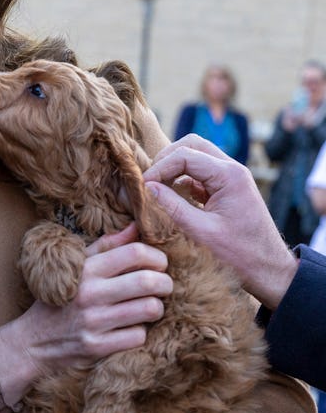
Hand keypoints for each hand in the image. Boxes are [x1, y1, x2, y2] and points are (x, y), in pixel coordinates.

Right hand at [0, 224, 173, 405]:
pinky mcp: (97, 347)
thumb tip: (135, 226)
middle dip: (166, 283)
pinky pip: (138, 336)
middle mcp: (90, 293)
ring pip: (150, 309)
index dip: (156, 257)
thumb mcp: (76, 266)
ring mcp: (94, 321)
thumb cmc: (60, 299)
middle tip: (164, 286)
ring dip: (156, 308)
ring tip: (149, 307)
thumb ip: (107, 246)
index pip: (135, 253)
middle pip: (148, 281)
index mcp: (87, 269)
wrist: (33, 341)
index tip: (159, 264)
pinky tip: (131, 329)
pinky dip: (140, 332)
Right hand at [143, 134, 297, 310]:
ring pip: (197, 155)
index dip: (160, 168)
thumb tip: (147, 187)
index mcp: (229, 175)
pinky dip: (184, 177)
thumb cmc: (239, 253)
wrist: (269, 267)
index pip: (185, 156)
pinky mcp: (228, 187)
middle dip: (167, 158)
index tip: (143, 185)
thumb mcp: (200, 231)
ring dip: (175, 166)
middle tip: (150, 179)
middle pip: (192, 145)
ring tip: (157, 185)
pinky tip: (172, 194)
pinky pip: (202, 172)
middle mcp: (232, 169)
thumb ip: (172, 206)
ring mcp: (232, 176)